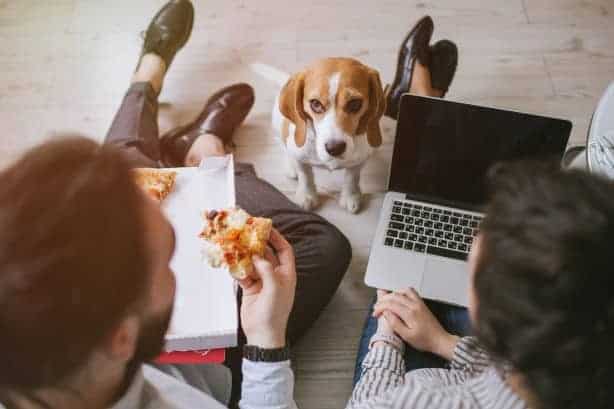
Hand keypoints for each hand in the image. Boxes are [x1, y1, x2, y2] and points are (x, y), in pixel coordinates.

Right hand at [239, 229, 295, 348]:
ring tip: (235, 245)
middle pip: (266, 254)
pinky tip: (231, 263)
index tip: (266, 227)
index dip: (276, 238)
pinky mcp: (250, 288)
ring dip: (244, 255)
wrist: (262, 335)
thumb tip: (257, 256)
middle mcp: (275, 275)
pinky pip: (243, 273)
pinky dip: (237, 268)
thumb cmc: (274, 314)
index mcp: (286, 274)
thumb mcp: (274, 290)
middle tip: (246, 233)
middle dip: (256, 244)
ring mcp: (262, 281)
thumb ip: (267, 270)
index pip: (284, 250)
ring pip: (252, 262)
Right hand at [373, 288, 458, 359]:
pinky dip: (402, 292)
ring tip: (385, 301)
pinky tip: (398, 298)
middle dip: (383, 300)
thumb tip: (386, 313)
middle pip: (394, 296)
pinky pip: (411, 292)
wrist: (440, 340)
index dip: (380, 307)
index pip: (390, 305)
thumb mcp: (407, 336)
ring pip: (402, 291)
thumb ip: (395, 324)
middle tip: (376, 307)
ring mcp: (419, 303)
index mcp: (410, 314)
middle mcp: (414, 305)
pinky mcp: (422, 303)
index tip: (375, 314)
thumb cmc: (424, 341)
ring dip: (392, 294)